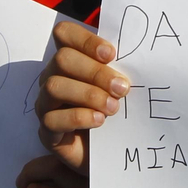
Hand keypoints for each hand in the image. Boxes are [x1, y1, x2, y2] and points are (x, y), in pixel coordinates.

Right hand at [34, 20, 127, 173]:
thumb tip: (141, 55)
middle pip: (62, 59)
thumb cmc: (117, 114)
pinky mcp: (47, 131)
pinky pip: (53, 119)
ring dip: (88, 94)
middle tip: (122, 88)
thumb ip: (121, 69)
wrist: (113, 154)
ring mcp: (46, 104)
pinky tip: (99, 121)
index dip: (85, 40)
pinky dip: (78, 117)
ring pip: (54, 86)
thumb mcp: (120, 87)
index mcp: (71, 60)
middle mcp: (53, 77)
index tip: (111, 54)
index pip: (64, 34)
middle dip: (95, 72)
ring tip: (113, 107)